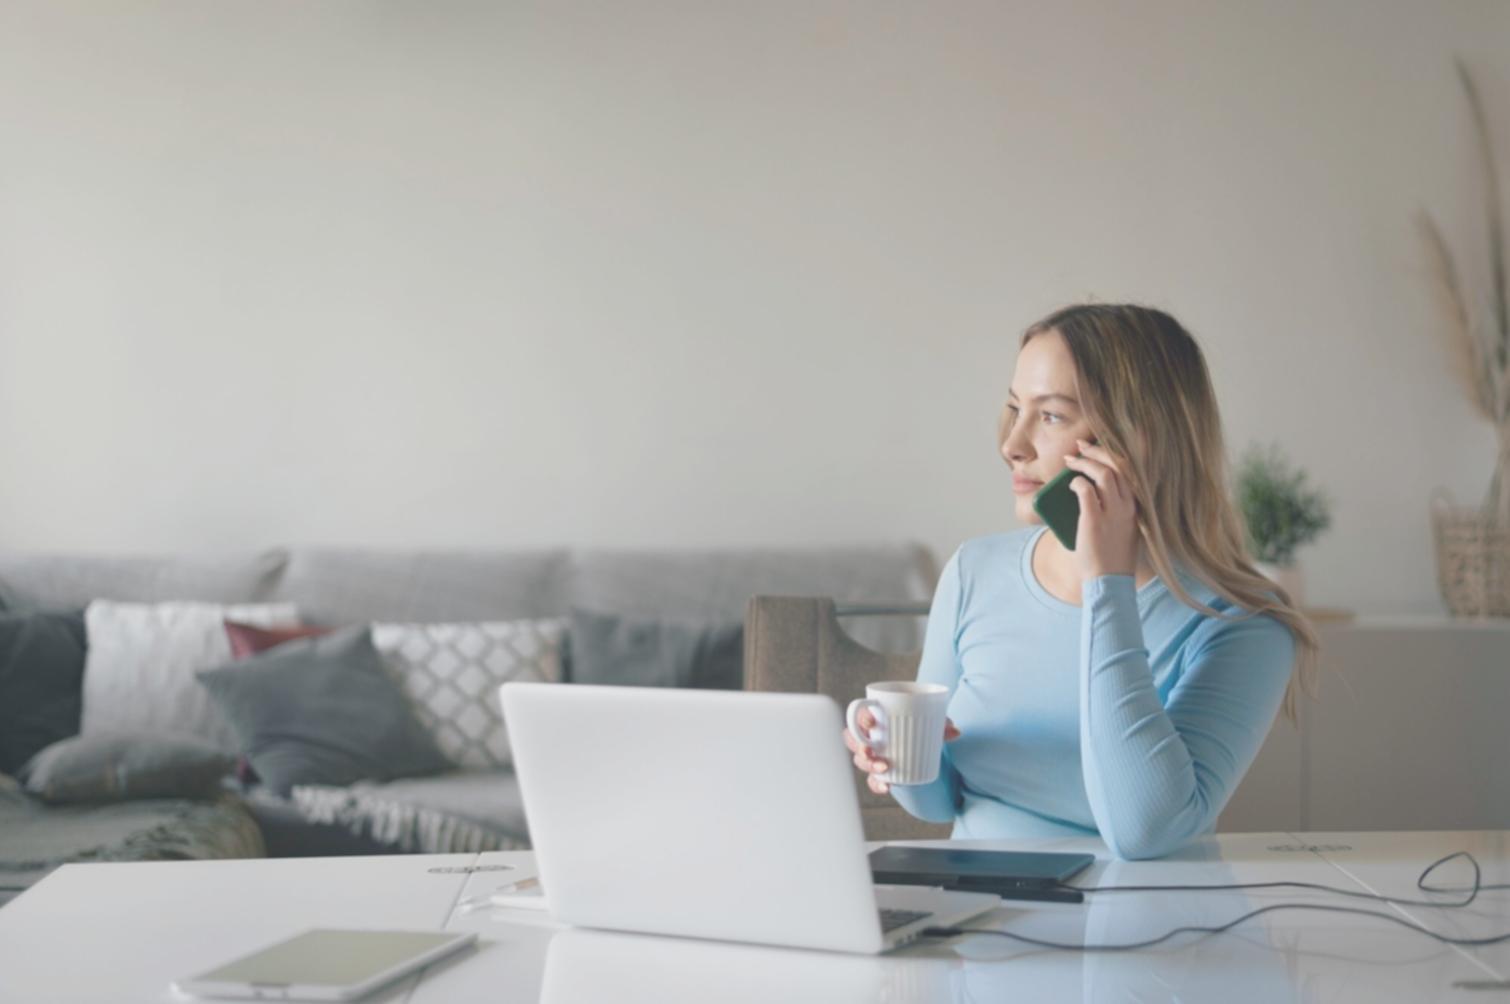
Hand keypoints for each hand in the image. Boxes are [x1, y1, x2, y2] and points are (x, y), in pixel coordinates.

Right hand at [841, 709, 959, 795]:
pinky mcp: (880, 772)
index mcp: (876, 718)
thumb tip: (954, 731)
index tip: (872, 722)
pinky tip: (886, 787)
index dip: (860, 718)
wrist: (924, 746)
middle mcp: (870, 737)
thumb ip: (941, 724)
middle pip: (853, 741)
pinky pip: (872, 780)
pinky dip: (877, 784)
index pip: (858, 715)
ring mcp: (873, 755)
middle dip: (859, 747)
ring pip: (860, 761)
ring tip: (883, 767)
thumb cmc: (921, 727)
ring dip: (868, 765)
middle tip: (870, 751)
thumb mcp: (931, 722)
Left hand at [1062, 437, 1140, 580]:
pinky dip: (1077, 482)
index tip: (1099, 446)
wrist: (1109, 582)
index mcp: (1137, 507)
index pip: (1132, 470)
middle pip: (1119, 466)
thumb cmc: (1111, 557)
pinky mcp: (1095, 521)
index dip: (1115, 453)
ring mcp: (1113, 513)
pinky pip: (1086, 490)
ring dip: (1085, 463)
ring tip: (1072, 460)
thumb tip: (1089, 490)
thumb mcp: (1122, 529)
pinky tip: (1071, 483)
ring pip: (1104, 474)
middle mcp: (1129, 506)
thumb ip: (1113, 510)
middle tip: (1081, 446)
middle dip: (1099, 451)